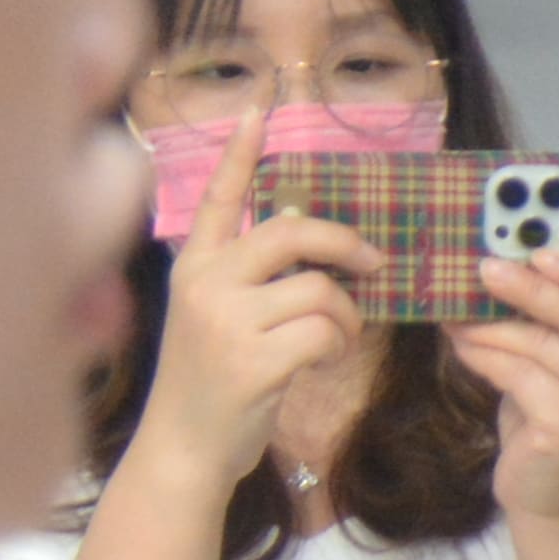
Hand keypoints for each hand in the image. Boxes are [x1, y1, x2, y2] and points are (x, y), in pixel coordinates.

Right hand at [133, 104, 370, 479]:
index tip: (259, 109)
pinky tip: (321, 364)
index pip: (219, 197)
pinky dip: (339, 346)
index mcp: (192, 266)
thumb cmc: (213, 385)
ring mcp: (224, 319)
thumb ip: (249, 280)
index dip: (241, 153)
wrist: (183, 450)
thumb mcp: (217, 319)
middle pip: (292, 232)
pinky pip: (325, 331)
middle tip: (375, 264)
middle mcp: (202, 282)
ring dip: (347, 316)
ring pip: (320, 289)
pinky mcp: (251, 359)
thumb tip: (311, 242)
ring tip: (337, 340)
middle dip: (346, 244)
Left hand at [451, 245, 558, 524]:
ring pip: (539, 345)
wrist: (556, 499)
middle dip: (528, 288)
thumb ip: (551, 326)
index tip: (535, 250)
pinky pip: (517, 374)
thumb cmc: (552, 423)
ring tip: (452, 314)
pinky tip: (460, 346)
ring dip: (488, 325)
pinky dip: (482, 356)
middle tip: (483, 267)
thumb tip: (500, 266)